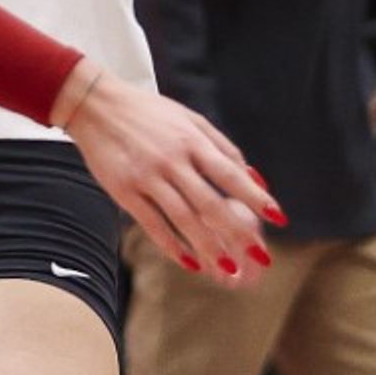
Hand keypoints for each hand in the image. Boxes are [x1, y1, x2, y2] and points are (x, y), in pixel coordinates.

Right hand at [57, 67, 280, 276]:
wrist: (96, 105)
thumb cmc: (149, 113)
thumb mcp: (190, 119)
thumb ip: (223, 148)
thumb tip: (254, 177)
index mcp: (192, 140)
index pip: (231, 174)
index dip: (256, 197)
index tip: (279, 218)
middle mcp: (172, 160)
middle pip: (210, 203)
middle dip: (239, 233)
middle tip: (260, 257)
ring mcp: (147, 176)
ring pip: (183, 219)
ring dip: (208, 246)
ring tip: (229, 269)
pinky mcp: (124, 191)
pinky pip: (152, 224)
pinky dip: (171, 246)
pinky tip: (189, 262)